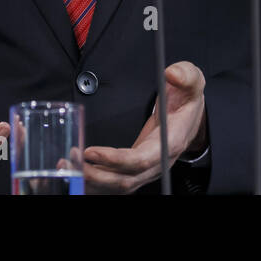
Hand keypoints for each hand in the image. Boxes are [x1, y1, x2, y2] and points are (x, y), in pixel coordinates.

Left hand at [83, 61, 206, 193]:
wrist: (190, 118)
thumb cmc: (187, 100)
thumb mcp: (194, 82)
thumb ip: (185, 75)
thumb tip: (172, 73)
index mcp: (170, 144)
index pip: (142, 160)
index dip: (116, 160)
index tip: (91, 151)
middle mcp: (158, 164)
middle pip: (125, 181)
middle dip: (95, 175)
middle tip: (70, 159)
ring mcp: (147, 171)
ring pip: (117, 187)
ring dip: (90, 181)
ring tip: (66, 166)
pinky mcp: (135, 171)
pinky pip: (113, 184)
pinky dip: (93, 183)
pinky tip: (74, 171)